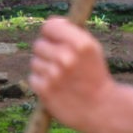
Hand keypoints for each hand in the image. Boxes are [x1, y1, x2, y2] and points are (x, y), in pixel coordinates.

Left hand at [29, 16, 115, 131]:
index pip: (50, 26)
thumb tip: (51, 24)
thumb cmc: (94, 74)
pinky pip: (33, 78)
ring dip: (44, 67)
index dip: (50, 31)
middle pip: (39, 44)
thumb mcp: (92, 48)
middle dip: (46, 51)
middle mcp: (67, 57)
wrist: (100, 107)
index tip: (54, 37)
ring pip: (35, 62)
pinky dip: (41, 81)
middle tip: (59, 61)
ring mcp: (54, 74)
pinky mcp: (45, 90)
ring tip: (59, 76)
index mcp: (81, 43)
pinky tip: (54, 86)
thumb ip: (72, 34)